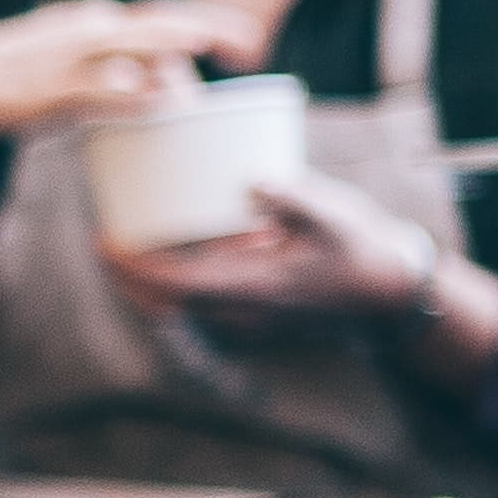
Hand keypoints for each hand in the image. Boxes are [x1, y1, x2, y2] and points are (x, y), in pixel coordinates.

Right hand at [0, 0, 259, 148]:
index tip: (246, 40)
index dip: (206, 24)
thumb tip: (163, 89)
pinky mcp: (49, 90)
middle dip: (207, 29)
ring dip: (171, 46)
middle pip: (158, 23)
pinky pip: (96, 88)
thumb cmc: (22, 77)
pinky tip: (157, 97)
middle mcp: (87, 30)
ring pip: (129, 46)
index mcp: (95, 21)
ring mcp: (68, 58)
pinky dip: (127, 90)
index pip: (161, 17)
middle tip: (251, 43)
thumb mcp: (72, 66)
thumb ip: (117, 74)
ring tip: (210, 48)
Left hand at [101, 167, 445, 327]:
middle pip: (165, 302)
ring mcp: (248, 317)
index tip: (105, 242)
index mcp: (254, 288)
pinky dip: (176, 282)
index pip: (175, 286)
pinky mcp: (256, 312)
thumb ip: (293, 198)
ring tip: (127, 247)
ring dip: (149, 283)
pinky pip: (201, 302)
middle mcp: (243, 310)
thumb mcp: (335, 216)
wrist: (394, 299)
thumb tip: (254, 180)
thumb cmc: (367, 253)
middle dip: (128, 278)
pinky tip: (175, 251)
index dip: (133, 268)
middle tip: (104, 242)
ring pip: (182, 307)